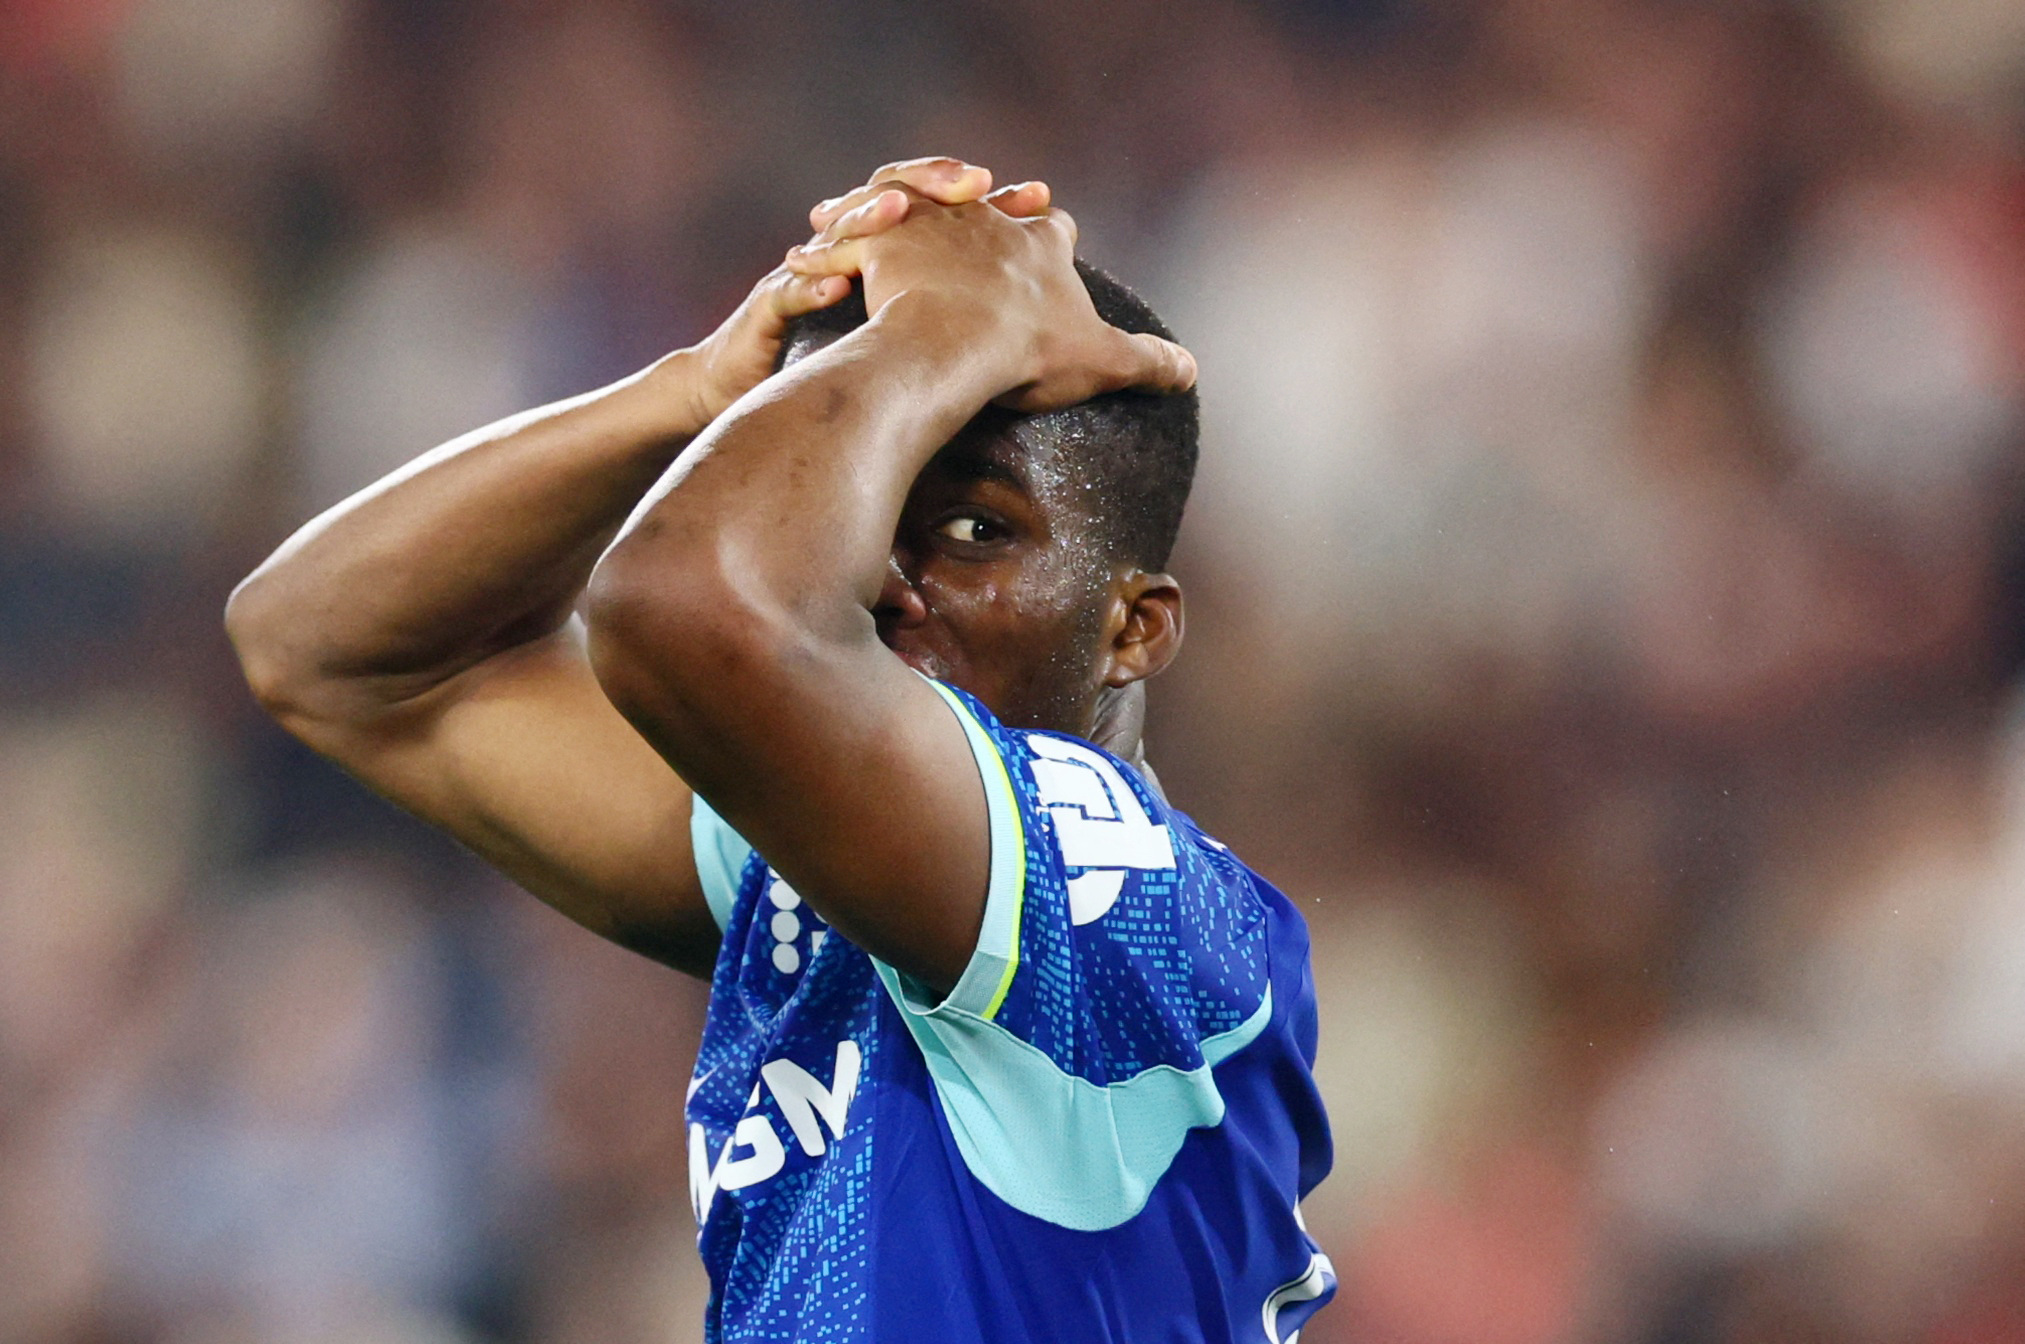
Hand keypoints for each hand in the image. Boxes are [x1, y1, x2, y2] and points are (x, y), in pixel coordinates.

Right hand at [670, 159, 1046, 428]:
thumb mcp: (921, 352)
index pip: (942, 206)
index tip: (1039, 194)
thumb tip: (1060, 331)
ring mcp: (811, 275)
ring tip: (900, 213)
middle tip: (977, 180)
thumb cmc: (853, 374)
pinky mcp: (770, 311)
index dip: (986, 195)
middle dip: (932, 181)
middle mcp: (856, 252)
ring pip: (840, 233)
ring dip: (868, 218)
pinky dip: (808, 290)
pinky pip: (787, 295)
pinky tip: (836, 291)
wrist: (764, 398)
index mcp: (895, 256)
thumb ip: (984, 337)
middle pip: (895, 194)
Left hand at [810, 191, 1195, 412]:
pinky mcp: (882, 240)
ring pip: (905, 202)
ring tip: (856, 221)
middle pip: (976, 203)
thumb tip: (1192, 369)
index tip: (1043, 229)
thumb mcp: (1102, 361)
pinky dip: (830, 242)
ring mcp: (932, 224)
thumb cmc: (1030, 353)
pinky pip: (849, 234)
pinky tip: (808, 255)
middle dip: (966, 207)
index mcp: (1038, 245)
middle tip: (949, 216)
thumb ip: (1149, 362)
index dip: (1045, 229)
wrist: (962, 344)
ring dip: (882, 209)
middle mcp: (986, 220)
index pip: (1048, 226)